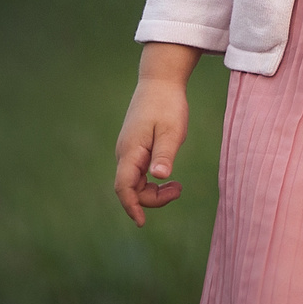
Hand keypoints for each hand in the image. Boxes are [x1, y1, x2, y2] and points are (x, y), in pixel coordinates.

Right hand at [113, 45, 198, 226]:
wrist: (160, 80)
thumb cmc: (167, 105)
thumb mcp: (172, 130)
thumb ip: (165, 154)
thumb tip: (159, 177)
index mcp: (130, 151)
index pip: (124, 187)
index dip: (132, 206)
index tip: (142, 222)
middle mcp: (125, 153)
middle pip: (130, 189)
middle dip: (152, 199)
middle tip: (179, 189)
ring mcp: (129, 150)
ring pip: (135, 182)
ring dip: (153, 191)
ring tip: (178, 186)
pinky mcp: (135, 147)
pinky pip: (138, 172)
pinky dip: (152, 181)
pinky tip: (168, 176)